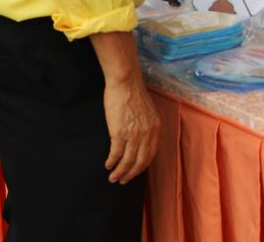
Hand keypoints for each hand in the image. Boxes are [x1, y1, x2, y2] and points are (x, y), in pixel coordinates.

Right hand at [102, 70, 159, 184]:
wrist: (125, 82)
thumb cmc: (134, 93)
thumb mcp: (148, 111)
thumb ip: (147, 125)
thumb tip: (141, 137)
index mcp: (155, 128)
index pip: (150, 155)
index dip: (142, 166)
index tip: (135, 172)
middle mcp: (147, 134)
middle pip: (140, 162)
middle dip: (131, 174)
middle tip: (123, 180)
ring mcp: (134, 135)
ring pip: (127, 161)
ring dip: (119, 172)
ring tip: (113, 178)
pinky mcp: (120, 133)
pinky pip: (116, 153)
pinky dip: (111, 162)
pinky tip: (107, 165)